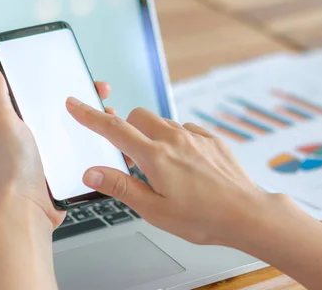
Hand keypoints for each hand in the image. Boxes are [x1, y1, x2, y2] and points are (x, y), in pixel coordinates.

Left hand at [0, 64, 113, 228]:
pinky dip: (107, 148)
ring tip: (116, 123)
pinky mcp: (75, 169)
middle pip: (77, 113)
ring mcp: (63, 154)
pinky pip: (95, 155)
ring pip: (90, 133)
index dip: (71, 84)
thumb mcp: (3, 124)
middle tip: (106, 99)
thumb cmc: (13, 167)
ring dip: (105, 126)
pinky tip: (116, 143)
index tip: (86, 78)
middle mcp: (47, 137)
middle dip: (94, 103)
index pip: (54, 96)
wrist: (28, 206)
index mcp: (30, 123)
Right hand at [66, 100, 278, 245]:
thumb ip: (122, 187)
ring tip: (160, 166)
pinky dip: (176, 140)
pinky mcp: (212, 139)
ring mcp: (195, 136)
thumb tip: (93, 173)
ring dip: (152, 135)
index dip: (90, 116)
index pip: (114, 129)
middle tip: (131, 156)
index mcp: (156, 157)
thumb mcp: (154, 211)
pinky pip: (186, 129)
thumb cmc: (203, 218)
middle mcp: (175, 139)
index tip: (76, 104)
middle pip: (138, 116)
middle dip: (127, 128)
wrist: (245, 213)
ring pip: (163, 122)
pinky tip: (184, 163)